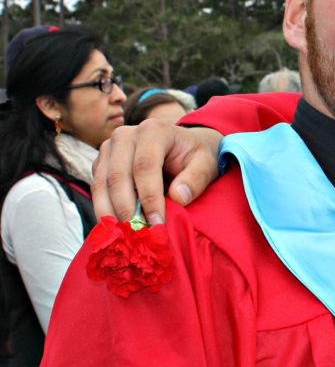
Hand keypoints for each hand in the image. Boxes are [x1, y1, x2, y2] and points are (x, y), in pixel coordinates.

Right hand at [92, 119, 223, 223]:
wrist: (182, 147)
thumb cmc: (195, 157)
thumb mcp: (206, 165)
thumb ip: (196, 179)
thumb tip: (178, 198)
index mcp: (153, 130)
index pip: (145, 166)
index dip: (149, 198)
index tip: (157, 224)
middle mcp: (125, 135)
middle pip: (118, 176)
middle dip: (127, 210)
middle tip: (138, 235)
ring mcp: (109, 148)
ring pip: (101, 184)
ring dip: (111, 213)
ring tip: (125, 236)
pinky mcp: (101, 163)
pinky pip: (97, 189)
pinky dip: (105, 210)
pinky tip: (116, 228)